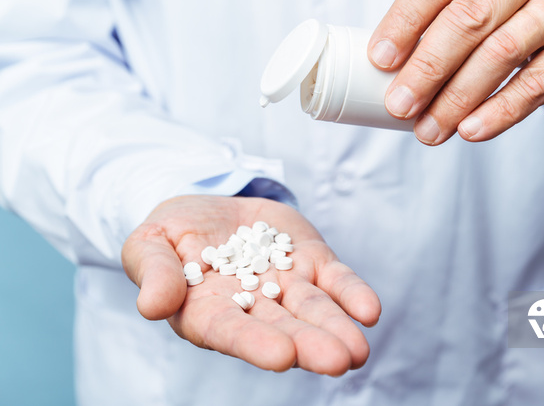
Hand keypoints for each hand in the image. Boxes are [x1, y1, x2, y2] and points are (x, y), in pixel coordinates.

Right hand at [121, 195, 380, 374]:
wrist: (207, 208)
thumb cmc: (170, 234)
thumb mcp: (148, 243)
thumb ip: (152, 271)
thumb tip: (153, 306)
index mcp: (206, 311)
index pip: (230, 331)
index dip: (254, 343)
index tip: (281, 356)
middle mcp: (251, 307)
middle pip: (282, 328)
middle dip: (309, 344)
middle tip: (337, 360)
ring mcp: (285, 285)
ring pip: (313, 310)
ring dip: (336, 328)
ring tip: (358, 351)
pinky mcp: (310, 262)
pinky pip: (335, 281)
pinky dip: (351, 294)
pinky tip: (368, 311)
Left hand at [369, 0, 543, 144]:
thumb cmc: (517, 6)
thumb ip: (439, 18)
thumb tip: (391, 72)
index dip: (404, 21)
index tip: (380, 60)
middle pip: (468, 19)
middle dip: (427, 69)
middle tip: (400, 105)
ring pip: (499, 54)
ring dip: (457, 99)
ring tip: (429, 130)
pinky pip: (533, 85)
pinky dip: (498, 113)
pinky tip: (470, 131)